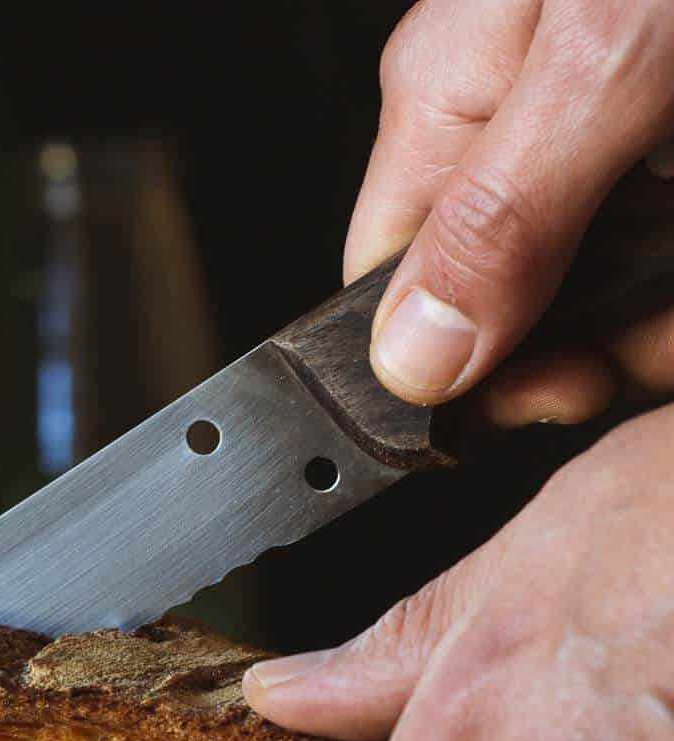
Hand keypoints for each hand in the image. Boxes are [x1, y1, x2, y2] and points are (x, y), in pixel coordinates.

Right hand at [350, 0, 673, 424]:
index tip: (558, 385)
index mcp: (453, 99)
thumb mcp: (611, 55)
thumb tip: (411, 358)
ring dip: (668, 321)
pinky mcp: (664, 156)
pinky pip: (666, 276)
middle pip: (514, 315)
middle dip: (605, 343)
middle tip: (670, 315)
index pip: (395, 296)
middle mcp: (519, 128)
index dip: (466, 372)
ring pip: (611, 304)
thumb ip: (503, 215)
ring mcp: (607, 143)